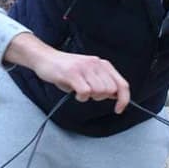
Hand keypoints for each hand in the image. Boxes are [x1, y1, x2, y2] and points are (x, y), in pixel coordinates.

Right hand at [4, 32, 130, 112]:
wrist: (45, 58)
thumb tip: (116, 96)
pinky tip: (75, 93)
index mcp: (103, 64)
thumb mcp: (89, 74)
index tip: (119, 109)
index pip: (122, 84)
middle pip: (110, 90)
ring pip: (99, 91)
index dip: (124, 99)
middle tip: (88, 93)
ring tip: (80, 91)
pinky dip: (81, 97)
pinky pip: (85, 92)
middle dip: (101, 97)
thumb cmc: (66, 69)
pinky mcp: (72, 73)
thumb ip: (102, 83)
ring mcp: (84, 68)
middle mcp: (96, 64)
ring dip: (90, 97)